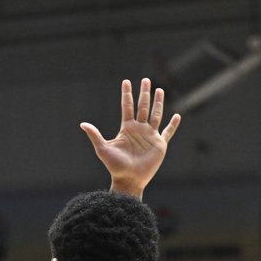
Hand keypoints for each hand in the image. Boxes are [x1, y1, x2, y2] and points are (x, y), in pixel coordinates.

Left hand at [82, 78, 180, 197]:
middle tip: (145, 79)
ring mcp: (150, 136)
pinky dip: (173, 125)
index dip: (127, 94)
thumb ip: (95, 135)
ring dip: (157, 103)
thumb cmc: (115, 167)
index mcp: (127, 129)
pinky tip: (177, 116)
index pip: (127, 107)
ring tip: (158, 90)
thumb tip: (82, 124)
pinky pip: (168, 132)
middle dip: (144, 93)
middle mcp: (139, 130)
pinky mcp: (159, 145)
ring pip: (155, 115)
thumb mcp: (103, 149)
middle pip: (143, 107)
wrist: (129, 180)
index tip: (126, 81)